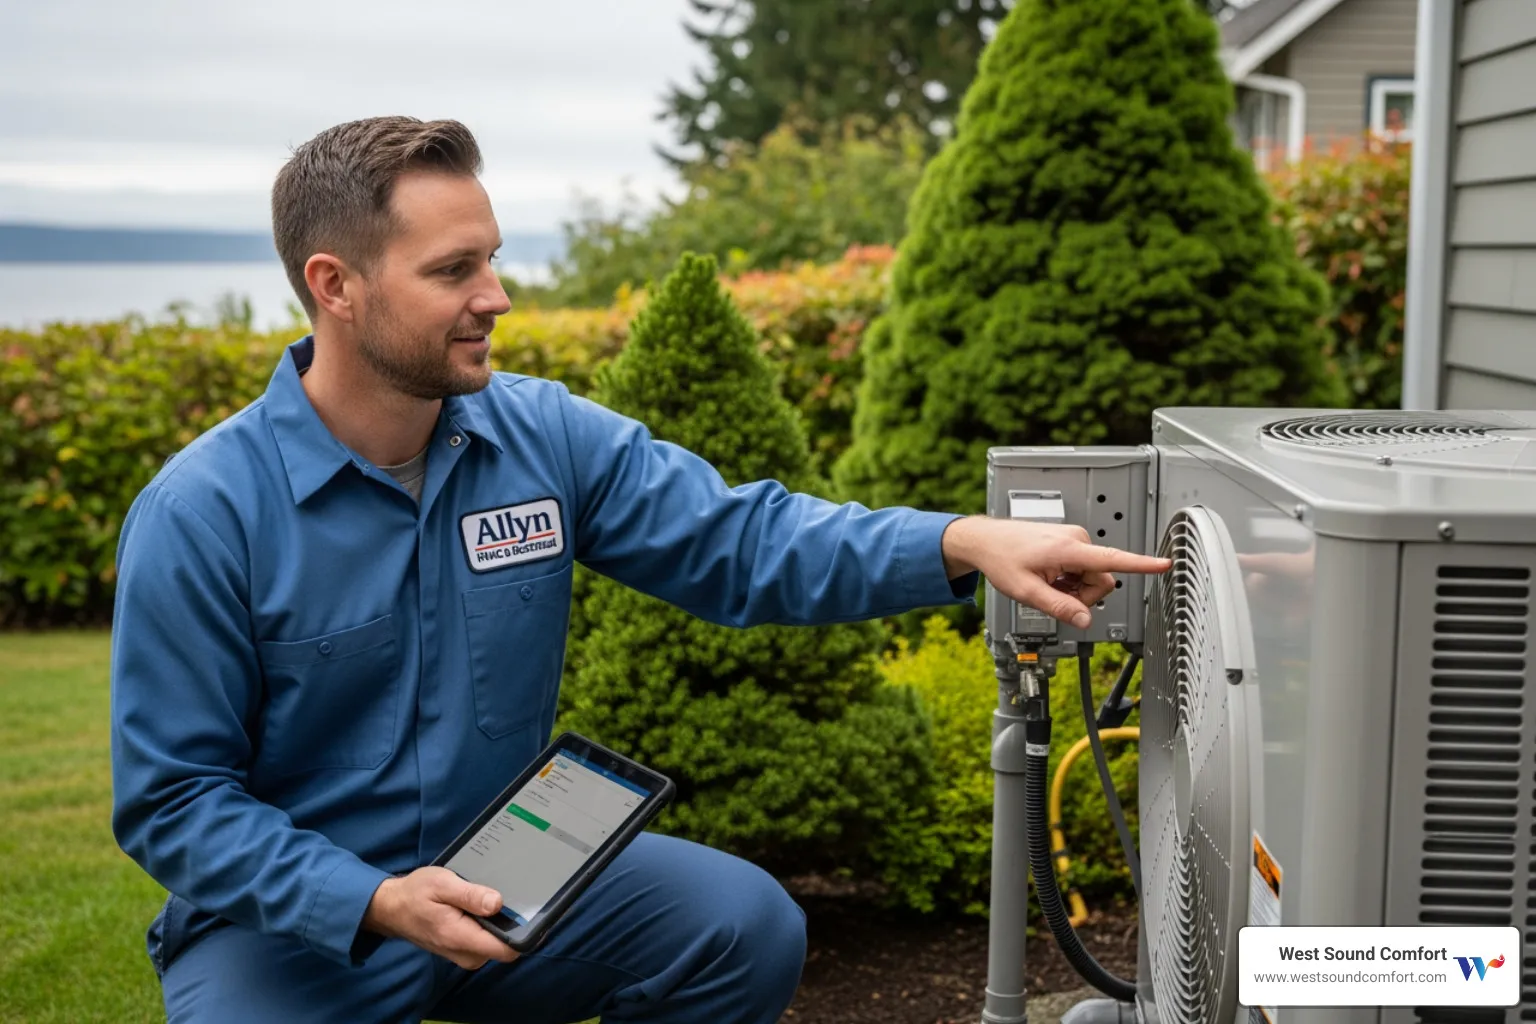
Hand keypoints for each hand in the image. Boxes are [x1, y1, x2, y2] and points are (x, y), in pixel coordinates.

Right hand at [361, 867, 518, 969]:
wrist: (391, 908)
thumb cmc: (416, 893)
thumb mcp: (442, 884)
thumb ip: (470, 895)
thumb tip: (497, 903)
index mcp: (461, 937)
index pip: (507, 950)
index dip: (526, 934)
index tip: (536, 911)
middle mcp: (465, 953)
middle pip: (505, 947)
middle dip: (513, 924)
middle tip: (514, 894)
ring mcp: (463, 954)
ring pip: (496, 944)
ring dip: (500, 924)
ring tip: (494, 896)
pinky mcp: (462, 949)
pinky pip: (485, 941)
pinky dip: (489, 925)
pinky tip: (484, 905)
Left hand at [942, 516, 1172, 628]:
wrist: (986, 541)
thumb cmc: (1002, 560)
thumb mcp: (1027, 593)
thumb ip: (1059, 607)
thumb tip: (1086, 620)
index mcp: (1069, 550)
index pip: (1113, 559)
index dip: (1142, 564)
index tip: (1165, 563)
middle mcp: (1077, 540)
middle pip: (1101, 580)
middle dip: (1083, 595)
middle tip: (1054, 594)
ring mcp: (1075, 539)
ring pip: (1092, 576)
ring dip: (1074, 587)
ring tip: (1047, 582)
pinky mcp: (1071, 541)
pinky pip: (1082, 568)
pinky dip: (1069, 578)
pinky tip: (1049, 575)